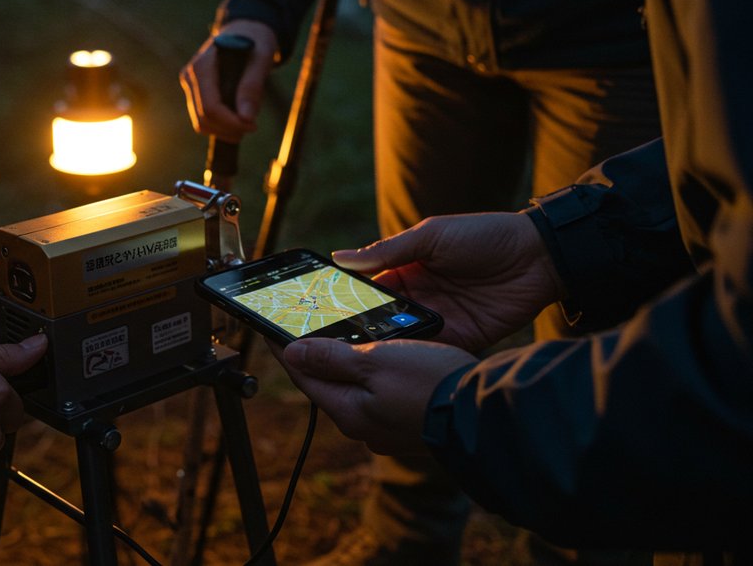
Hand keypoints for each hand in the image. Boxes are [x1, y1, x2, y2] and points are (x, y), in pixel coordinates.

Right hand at [179, 19, 278, 142]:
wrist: (245, 30)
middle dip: (228, 129)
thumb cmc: (255, 41)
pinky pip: (203, 118)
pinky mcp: (195, 92)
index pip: (210, 107)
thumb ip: (252, 86)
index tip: (253, 126)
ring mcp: (189, 85)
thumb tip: (246, 118)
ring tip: (246, 122)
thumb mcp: (261, 58)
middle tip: (252, 126)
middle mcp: (190, 76)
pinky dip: (221, 124)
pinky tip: (238, 116)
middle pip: (203, 119)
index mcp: (202, 66)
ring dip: (224, 130)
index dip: (231, 123)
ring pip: (201, 123)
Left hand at [279, 338, 476, 455]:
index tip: (270, 328)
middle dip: (317, 355)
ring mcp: (388, 428)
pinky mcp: (410, 424)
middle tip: (305, 327)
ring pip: (357, 389)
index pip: (303, 375)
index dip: (285, 348)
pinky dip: (376, 373)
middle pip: (329, 383)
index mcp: (348, 411)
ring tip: (343, 336)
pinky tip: (384, 356)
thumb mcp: (375, 361)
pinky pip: (382, 394)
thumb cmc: (429, 385)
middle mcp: (364, 426)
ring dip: (349, 363)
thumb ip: (331, 358)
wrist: (485, 414)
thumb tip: (292, 354)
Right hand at [335, 213, 565, 351]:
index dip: (344, 300)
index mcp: (407, 269)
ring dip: (384, 345)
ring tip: (356, 356)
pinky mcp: (462, 338)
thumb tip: (340, 258)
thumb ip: (387, 251)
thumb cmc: (484, 236)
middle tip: (330, 342)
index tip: (318, 312)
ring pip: (402, 338)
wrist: (540, 255)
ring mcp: (439, 319)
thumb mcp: (431, 237)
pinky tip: (395, 363)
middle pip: (380, 318)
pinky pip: (432, 351)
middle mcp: (419, 297)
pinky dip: (416, 356)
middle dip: (358, 329)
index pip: (367, 289)